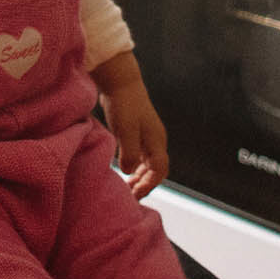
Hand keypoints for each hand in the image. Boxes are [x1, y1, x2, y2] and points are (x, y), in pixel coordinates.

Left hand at [93, 52, 168, 197]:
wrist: (120, 82)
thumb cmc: (124, 105)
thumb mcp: (126, 130)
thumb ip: (129, 152)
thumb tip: (128, 171)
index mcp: (156, 141)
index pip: (159, 170)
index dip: (149, 184)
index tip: (135, 194)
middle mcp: (155, 140)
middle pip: (156, 169)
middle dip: (145, 184)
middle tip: (131, 196)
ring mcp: (147, 136)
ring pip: (148, 163)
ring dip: (140, 177)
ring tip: (127, 188)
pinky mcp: (138, 132)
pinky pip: (141, 156)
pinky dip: (135, 166)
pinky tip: (124, 171)